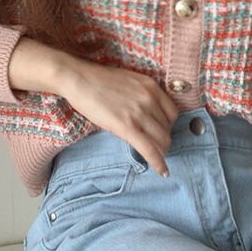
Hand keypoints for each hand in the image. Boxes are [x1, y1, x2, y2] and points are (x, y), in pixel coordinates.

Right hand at [54, 55, 178, 176]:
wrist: (78, 78)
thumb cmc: (98, 80)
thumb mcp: (129, 82)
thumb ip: (142, 96)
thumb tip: (146, 114)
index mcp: (152, 87)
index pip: (173, 113)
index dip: (169, 126)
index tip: (162, 132)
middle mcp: (150, 99)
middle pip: (168, 128)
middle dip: (164, 141)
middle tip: (157, 148)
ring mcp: (139, 113)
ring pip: (162, 140)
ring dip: (161, 152)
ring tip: (156, 158)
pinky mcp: (127, 126)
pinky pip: (149, 149)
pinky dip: (158, 162)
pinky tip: (162, 171)